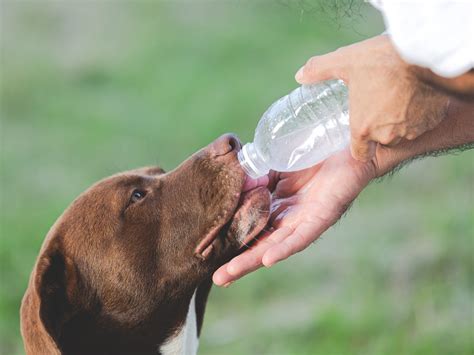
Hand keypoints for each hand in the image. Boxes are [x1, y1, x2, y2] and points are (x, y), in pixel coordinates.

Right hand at [213, 148, 377, 285]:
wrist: (347, 142)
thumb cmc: (312, 154)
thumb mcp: (276, 164)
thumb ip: (257, 175)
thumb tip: (233, 184)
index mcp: (277, 207)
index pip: (250, 228)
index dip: (232, 240)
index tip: (208, 254)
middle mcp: (289, 219)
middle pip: (260, 244)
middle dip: (239, 262)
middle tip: (216, 279)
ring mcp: (304, 220)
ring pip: (276, 245)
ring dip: (253, 261)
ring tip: (230, 274)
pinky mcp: (322, 216)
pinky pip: (301, 236)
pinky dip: (284, 247)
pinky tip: (268, 259)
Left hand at [295, 35, 449, 161]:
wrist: (427, 55)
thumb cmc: (382, 61)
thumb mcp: (345, 62)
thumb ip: (319, 70)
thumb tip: (299, 76)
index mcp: (363, 128)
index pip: (360, 153)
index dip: (359, 143)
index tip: (359, 128)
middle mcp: (387, 135)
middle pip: (381, 140)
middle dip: (379, 127)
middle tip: (376, 104)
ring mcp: (411, 130)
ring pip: (402, 132)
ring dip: (399, 120)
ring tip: (395, 97)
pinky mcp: (431, 121)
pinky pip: (422, 122)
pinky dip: (419, 113)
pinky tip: (414, 95)